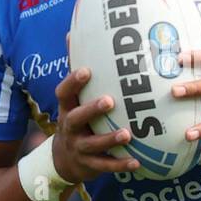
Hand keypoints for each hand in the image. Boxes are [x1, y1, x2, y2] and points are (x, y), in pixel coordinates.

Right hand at [51, 67, 140, 181]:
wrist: (63, 161)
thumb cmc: (76, 120)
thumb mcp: (73, 101)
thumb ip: (77, 73)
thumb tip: (71, 34)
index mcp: (67, 109)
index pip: (64, 93)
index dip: (73, 82)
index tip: (87, 70)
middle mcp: (70, 127)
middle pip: (76, 118)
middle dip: (92, 109)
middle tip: (109, 100)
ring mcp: (79, 147)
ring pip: (92, 144)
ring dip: (110, 139)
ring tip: (128, 134)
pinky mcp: (89, 165)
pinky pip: (105, 166)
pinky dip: (120, 164)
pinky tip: (136, 162)